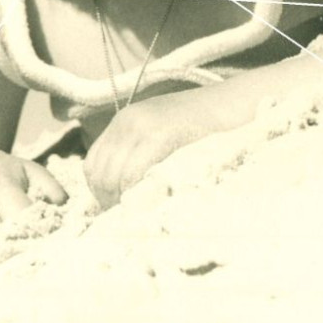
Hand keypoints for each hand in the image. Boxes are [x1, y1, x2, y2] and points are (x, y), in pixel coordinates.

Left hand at [84, 89, 217, 208]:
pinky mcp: (159, 135)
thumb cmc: (201, 127)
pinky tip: (148, 201)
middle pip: (100, 172)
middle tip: (126, 217)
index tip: (114, 208)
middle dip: (108, 200)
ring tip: (137, 213)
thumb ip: (140, 153)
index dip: (99, 191)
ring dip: (121, 199)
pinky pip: (133, 173)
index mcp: (124, 121)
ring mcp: (141, 127)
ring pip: (113, 175)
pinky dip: (135, 192)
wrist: (230, 105)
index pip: (92, 163)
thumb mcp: (161, 133)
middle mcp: (127, 121)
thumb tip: (123, 193)